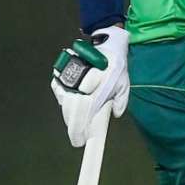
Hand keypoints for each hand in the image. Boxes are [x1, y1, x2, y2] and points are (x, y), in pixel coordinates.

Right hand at [51, 25, 129, 146]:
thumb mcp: (124, 82)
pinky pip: (60, 92)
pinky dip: (64, 100)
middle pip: (72, 111)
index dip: (79, 130)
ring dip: (69, 115)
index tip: (80, 142)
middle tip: (78, 138)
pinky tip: (71, 105)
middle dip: (74, 127)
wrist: (105, 42)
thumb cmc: (116, 64)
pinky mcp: (61, 72)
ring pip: (64, 103)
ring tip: (76, 123)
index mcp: (97, 87)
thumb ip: (121, 99)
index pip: (84, 114)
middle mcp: (80, 84)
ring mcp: (68, 78)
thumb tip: (116, 114)